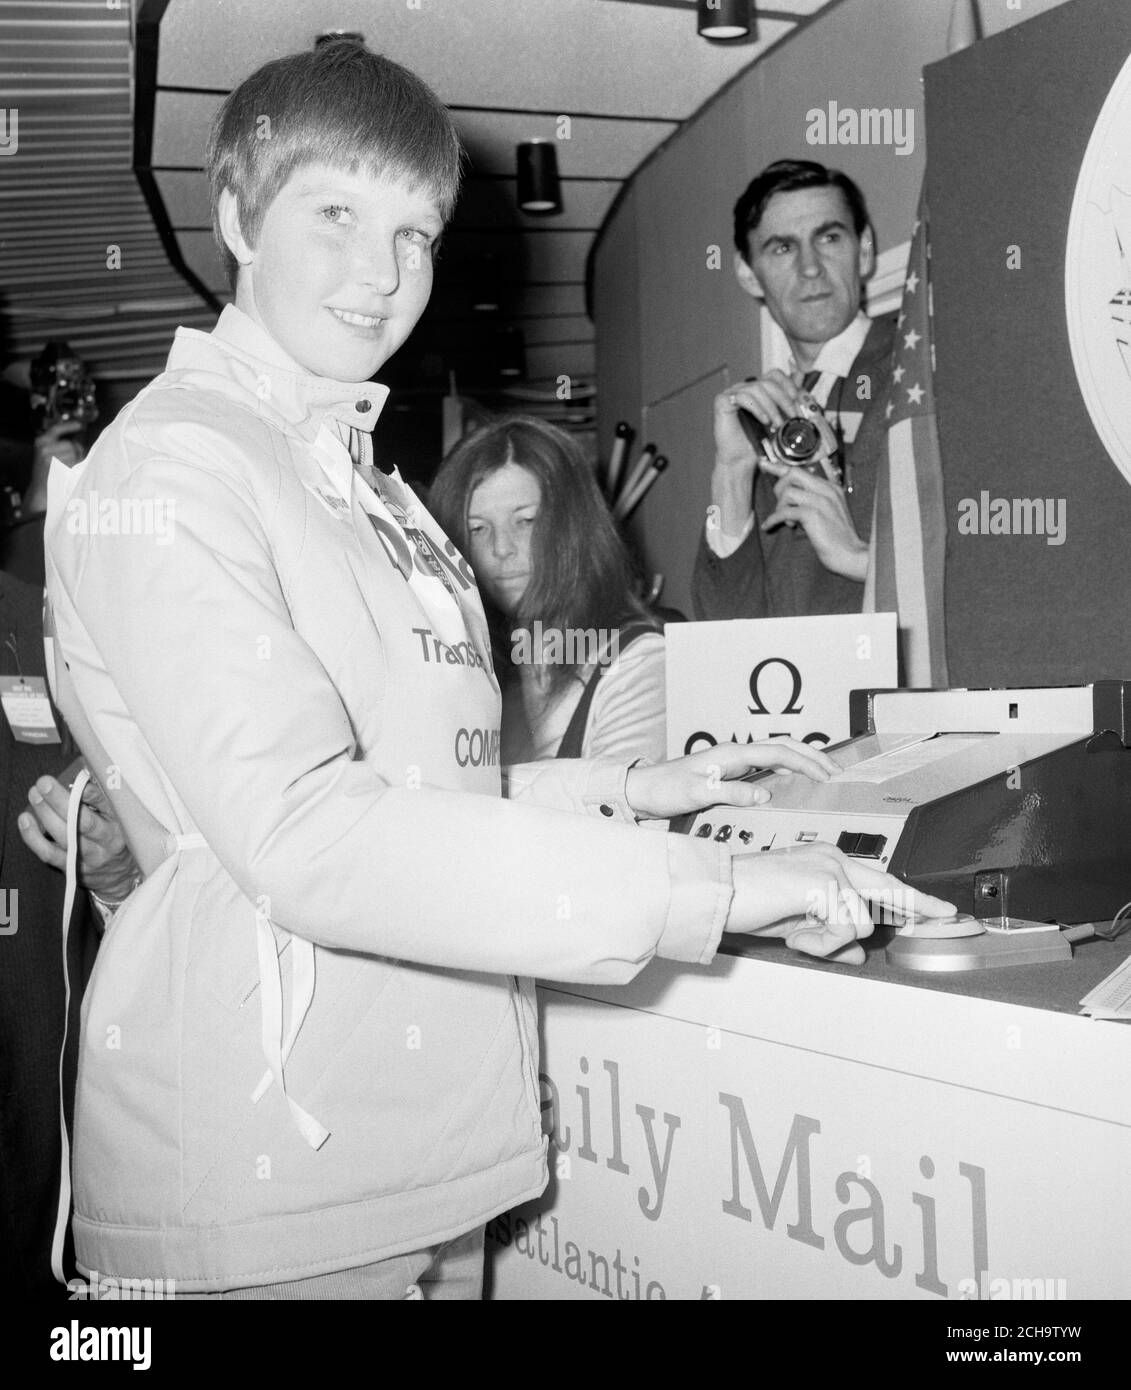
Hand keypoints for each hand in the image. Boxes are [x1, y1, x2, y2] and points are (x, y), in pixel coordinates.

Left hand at [18, 773, 139, 903]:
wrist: (122, 876)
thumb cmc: (118, 837)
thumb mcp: (120, 817)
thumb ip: (103, 796)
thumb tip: (84, 771)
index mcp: (121, 823)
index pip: (107, 806)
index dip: (89, 793)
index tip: (75, 780)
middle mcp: (107, 841)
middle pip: (82, 821)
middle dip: (60, 800)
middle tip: (43, 783)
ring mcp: (89, 856)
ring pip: (64, 836)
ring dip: (44, 814)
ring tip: (33, 795)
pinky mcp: (73, 868)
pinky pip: (49, 853)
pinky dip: (33, 837)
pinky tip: (25, 820)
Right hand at [24, 421, 84, 515]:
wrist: (39, 491)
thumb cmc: (47, 473)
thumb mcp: (47, 455)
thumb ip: (59, 445)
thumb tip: (78, 442)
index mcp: (41, 442)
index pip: (56, 429)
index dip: (69, 426)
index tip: (80, 425)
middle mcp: (44, 448)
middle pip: (71, 445)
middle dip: (75, 452)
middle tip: (70, 462)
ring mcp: (49, 457)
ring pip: (74, 454)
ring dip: (75, 461)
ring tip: (67, 469)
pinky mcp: (56, 467)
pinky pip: (74, 463)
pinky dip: (75, 467)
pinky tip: (67, 473)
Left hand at [625, 739, 837, 820]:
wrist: (643, 791)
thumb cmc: (665, 789)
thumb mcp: (698, 794)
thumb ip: (732, 793)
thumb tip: (765, 794)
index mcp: (731, 754)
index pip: (777, 753)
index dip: (805, 762)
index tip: (826, 774)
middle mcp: (734, 754)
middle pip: (782, 747)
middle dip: (811, 756)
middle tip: (835, 770)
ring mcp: (731, 761)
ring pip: (775, 753)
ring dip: (801, 759)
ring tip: (822, 771)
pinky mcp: (728, 771)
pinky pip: (764, 765)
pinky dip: (785, 767)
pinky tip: (792, 778)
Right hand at [713, 370, 806, 470]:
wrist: (741, 460)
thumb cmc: (757, 443)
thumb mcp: (779, 420)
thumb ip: (787, 401)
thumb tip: (802, 383)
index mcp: (757, 390)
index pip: (773, 374)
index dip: (787, 383)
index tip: (796, 398)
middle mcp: (743, 388)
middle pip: (767, 381)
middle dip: (783, 399)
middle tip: (791, 416)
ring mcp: (731, 393)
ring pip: (756, 389)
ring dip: (771, 407)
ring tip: (777, 424)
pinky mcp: (722, 401)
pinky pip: (742, 397)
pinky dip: (757, 409)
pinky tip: (764, 421)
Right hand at [728, 844, 956, 964]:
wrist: (718, 892)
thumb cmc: (749, 902)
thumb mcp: (796, 926)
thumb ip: (829, 936)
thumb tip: (858, 956)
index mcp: (827, 861)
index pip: (879, 880)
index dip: (911, 898)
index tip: (937, 909)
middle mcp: (833, 858)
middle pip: (890, 887)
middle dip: (921, 905)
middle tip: (952, 917)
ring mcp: (829, 867)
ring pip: (861, 921)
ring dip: (830, 940)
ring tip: (798, 935)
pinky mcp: (823, 883)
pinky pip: (843, 928)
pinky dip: (820, 941)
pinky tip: (795, 933)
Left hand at [760, 462, 867, 580]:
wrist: (850, 554)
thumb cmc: (838, 538)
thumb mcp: (826, 513)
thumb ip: (812, 502)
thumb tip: (789, 499)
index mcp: (830, 488)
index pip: (801, 470)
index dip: (779, 466)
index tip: (763, 463)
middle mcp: (826, 490)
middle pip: (792, 473)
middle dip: (780, 488)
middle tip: (781, 505)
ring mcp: (821, 501)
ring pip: (787, 492)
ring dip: (780, 508)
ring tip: (788, 522)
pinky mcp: (813, 514)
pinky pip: (784, 511)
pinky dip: (773, 519)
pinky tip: (769, 526)